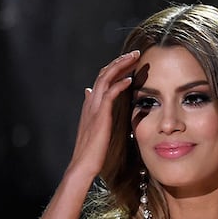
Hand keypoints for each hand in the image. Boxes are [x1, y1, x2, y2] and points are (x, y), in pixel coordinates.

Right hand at [68, 50, 139, 176]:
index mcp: (91, 104)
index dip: (115, 68)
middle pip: (103, 73)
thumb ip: (94, 108)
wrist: (83, 165)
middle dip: (119, 61)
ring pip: (105, 78)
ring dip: (120, 66)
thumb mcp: (94, 125)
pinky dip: (119, 84)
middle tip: (135, 53)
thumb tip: (89, 92)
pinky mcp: (100, 116)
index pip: (102, 79)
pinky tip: (130, 79)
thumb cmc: (92, 150)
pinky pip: (109, 94)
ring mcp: (94, 108)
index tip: (130, 61)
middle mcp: (91, 102)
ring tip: (134, 58)